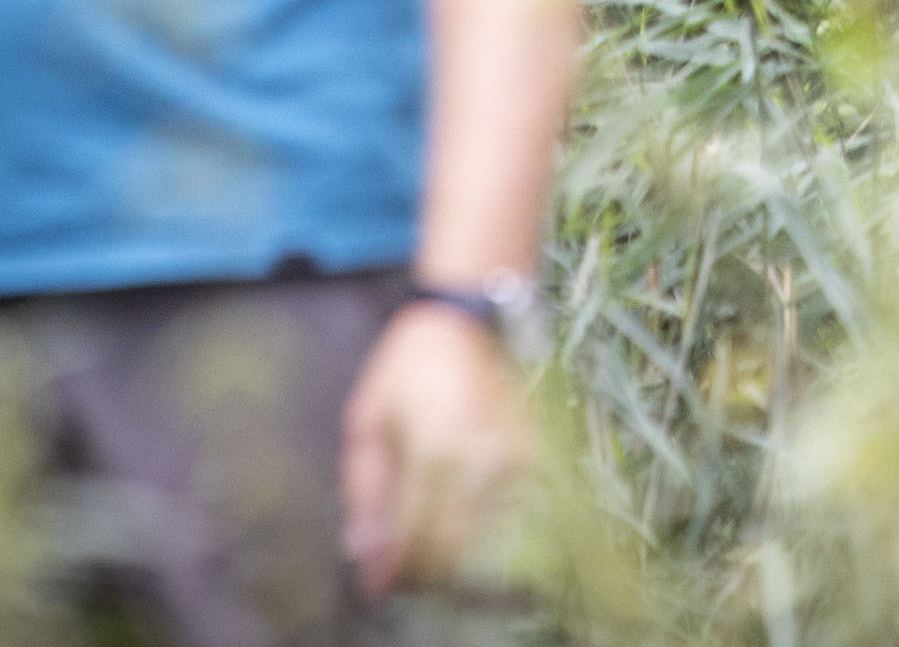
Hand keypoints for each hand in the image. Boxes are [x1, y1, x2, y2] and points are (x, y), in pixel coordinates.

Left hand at [340, 297, 529, 595]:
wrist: (467, 314)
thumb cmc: (406, 366)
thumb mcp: (366, 421)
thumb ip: (364, 489)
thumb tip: (362, 550)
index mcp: (434, 448)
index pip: (415, 535)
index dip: (394, 568)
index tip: (378, 584)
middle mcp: (479, 456)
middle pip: (453, 545)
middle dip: (423, 571)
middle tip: (402, 571)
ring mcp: (513, 454)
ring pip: (488, 535)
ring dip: (458, 558)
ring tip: (432, 554)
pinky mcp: (535, 450)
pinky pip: (516, 512)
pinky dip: (492, 531)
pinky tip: (469, 530)